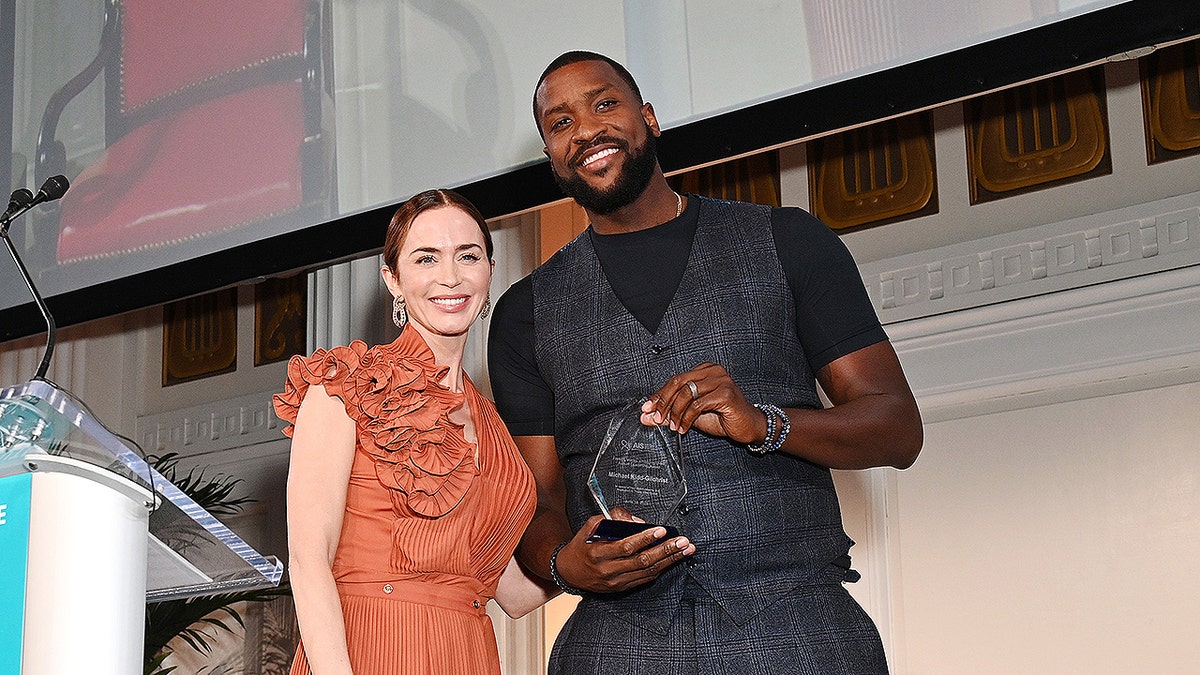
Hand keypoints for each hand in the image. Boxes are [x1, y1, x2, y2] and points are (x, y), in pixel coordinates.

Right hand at [554, 514, 694, 593]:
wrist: (569, 572)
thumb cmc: (581, 546)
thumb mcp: (590, 526)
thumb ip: (611, 519)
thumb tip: (637, 520)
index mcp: (598, 553)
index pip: (626, 546)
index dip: (645, 538)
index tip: (661, 530)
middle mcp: (608, 570)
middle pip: (642, 561)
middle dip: (665, 550)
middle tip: (682, 542)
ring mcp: (616, 582)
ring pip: (647, 572)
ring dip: (669, 560)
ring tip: (685, 550)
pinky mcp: (621, 588)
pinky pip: (645, 579)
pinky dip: (660, 569)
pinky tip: (672, 560)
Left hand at [640, 363, 767, 443]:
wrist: (750, 427)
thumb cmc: (724, 418)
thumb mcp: (691, 416)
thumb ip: (670, 414)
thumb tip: (647, 417)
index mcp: (704, 371)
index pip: (675, 380)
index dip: (659, 395)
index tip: (646, 408)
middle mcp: (713, 371)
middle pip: (678, 382)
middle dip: (663, 402)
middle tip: (656, 417)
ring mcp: (721, 380)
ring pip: (686, 393)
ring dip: (675, 412)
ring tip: (673, 426)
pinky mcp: (725, 394)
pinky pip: (697, 405)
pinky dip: (686, 418)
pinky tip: (683, 427)